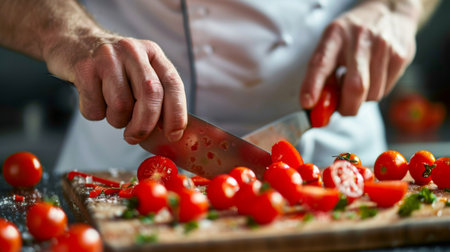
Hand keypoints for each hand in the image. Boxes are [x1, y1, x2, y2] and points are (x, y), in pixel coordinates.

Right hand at [44, 31, 186, 143]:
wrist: (73, 41)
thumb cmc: (112, 67)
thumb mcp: (140, 72)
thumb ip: (156, 96)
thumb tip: (168, 132)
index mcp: (153, 53)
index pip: (173, 84)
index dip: (176, 114)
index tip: (173, 135)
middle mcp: (133, 51)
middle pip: (150, 95)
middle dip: (145, 124)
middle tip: (135, 136)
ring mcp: (107, 57)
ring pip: (121, 105)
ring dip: (116, 119)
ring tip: (110, 107)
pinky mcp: (84, 68)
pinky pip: (94, 108)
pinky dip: (94, 113)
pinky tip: (93, 98)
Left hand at [300, 0, 420, 114]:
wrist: (389, 11)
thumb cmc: (353, 34)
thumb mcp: (332, 43)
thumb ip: (322, 72)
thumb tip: (315, 104)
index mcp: (335, 35)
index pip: (321, 63)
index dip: (312, 86)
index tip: (307, 104)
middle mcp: (360, 39)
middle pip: (355, 86)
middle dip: (346, 107)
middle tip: (340, 108)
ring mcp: (383, 47)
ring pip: (372, 94)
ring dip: (361, 99)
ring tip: (356, 82)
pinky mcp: (400, 56)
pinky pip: (385, 91)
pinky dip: (374, 92)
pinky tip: (371, 77)